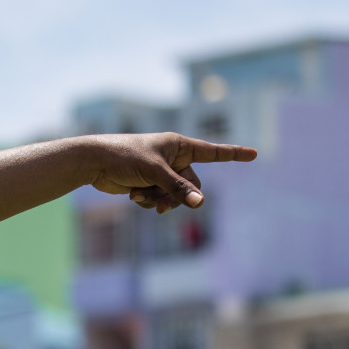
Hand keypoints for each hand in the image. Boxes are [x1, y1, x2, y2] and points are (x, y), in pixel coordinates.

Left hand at [87, 133, 256, 212]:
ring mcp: (160, 171)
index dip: (233, 154)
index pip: (213, 152)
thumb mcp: (154, 172)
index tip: (254, 154)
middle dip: (178, 196)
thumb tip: (200, 203)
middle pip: (192, 185)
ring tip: (141, 195)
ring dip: (160, 200)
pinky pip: (160, 199)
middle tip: (163, 202)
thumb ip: (178, 188)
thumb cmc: (124, 157)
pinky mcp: (148, 183)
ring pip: (175, 196)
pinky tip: (132, 195)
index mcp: (178, 145)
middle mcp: (172, 157)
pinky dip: (148, 200)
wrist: (94, 163)